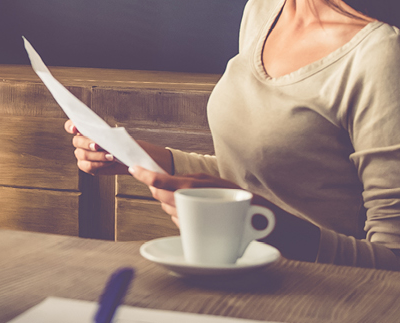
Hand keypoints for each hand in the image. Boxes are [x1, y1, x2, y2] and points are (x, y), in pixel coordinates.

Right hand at [65, 119, 170, 175]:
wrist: (129, 156)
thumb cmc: (122, 143)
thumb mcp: (116, 135)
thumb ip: (106, 134)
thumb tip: (104, 134)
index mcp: (85, 130)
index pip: (71, 126)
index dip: (70, 126)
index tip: (75, 128)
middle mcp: (81, 142)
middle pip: (76, 142)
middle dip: (87, 143)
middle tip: (99, 144)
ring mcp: (83, 154)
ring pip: (81, 155)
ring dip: (96, 155)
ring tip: (110, 155)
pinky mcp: (87, 166)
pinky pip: (87, 166)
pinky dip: (98, 164)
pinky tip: (108, 161)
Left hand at [129, 166, 265, 225]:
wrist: (266, 223)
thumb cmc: (241, 200)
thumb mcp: (216, 184)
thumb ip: (192, 182)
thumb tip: (164, 184)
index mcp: (197, 183)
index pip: (162, 180)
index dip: (145, 175)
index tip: (133, 168)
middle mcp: (195, 198)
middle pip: (161, 195)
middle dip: (158, 190)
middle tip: (161, 184)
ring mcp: (196, 216)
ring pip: (168, 208)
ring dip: (170, 204)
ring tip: (187, 200)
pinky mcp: (200, 231)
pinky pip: (179, 221)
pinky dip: (180, 216)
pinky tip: (193, 213)